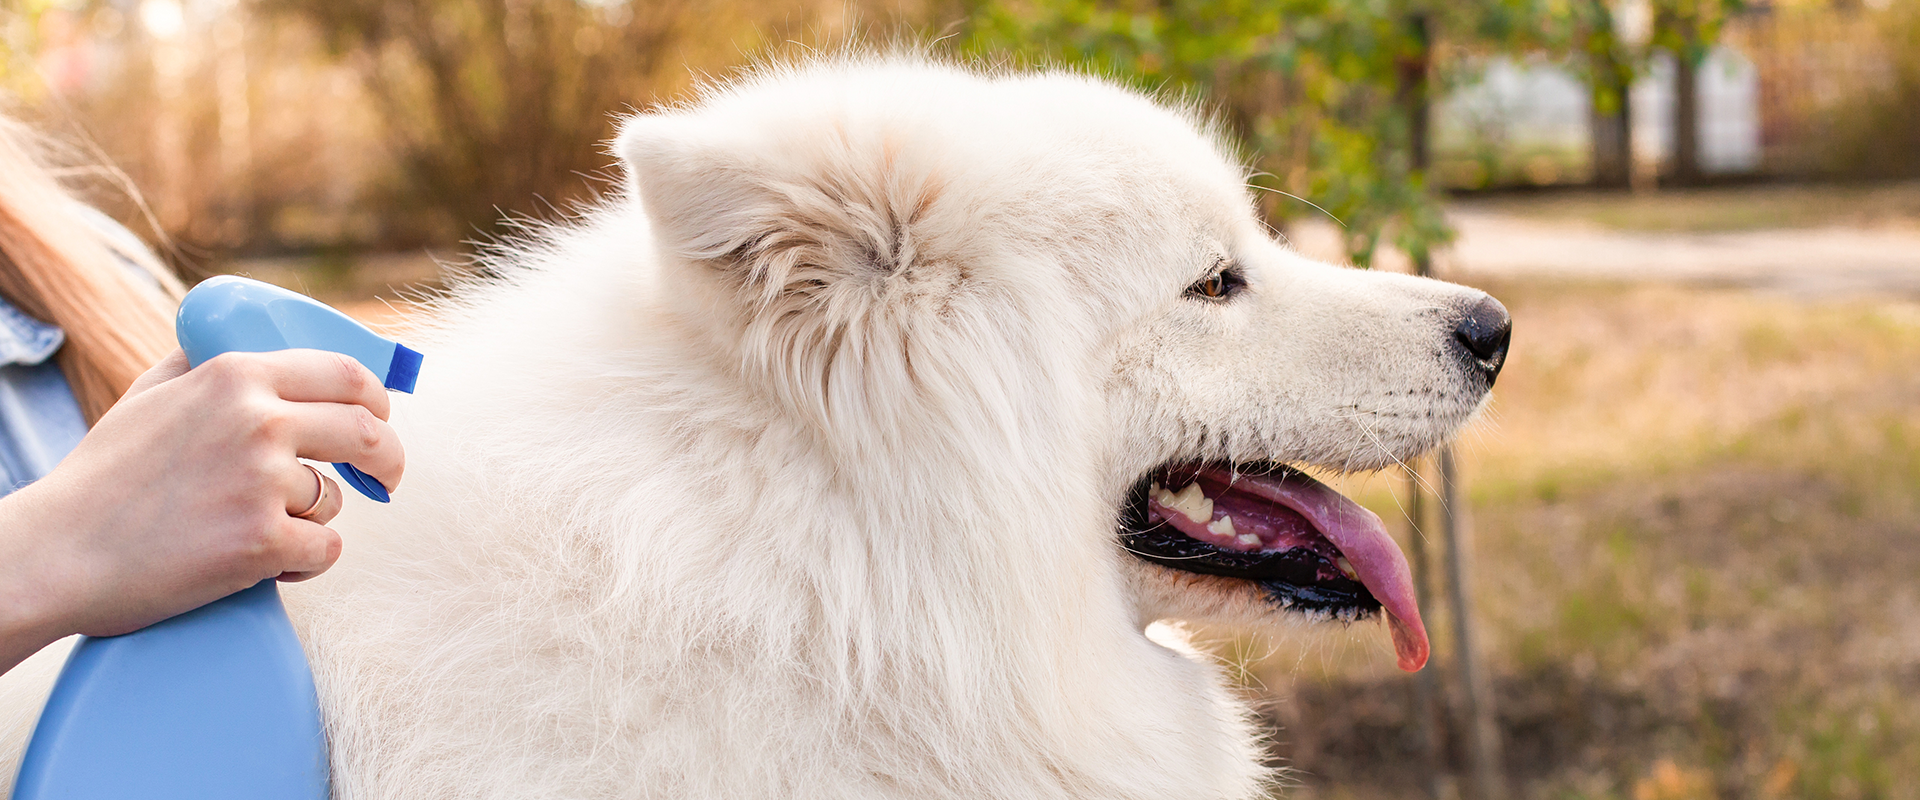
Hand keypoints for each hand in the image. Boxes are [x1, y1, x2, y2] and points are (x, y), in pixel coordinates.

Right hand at [0, 349, 403, 673]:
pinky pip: (324, 549)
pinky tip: (268, 564)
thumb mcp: (149, 393)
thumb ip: (204, 361)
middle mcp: (258, 421)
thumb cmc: (102, 477)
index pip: (347, 375)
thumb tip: (245, 339)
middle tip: (385, 480)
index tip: (381, 421)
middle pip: (367, 432)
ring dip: (312, 519)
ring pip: (335, 499)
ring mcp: (263, 483)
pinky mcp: (263, 543)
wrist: (57, 552)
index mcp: (236, 376)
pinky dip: (305, 562)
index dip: (377, 402)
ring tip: (259, 529)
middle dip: (387, 460)